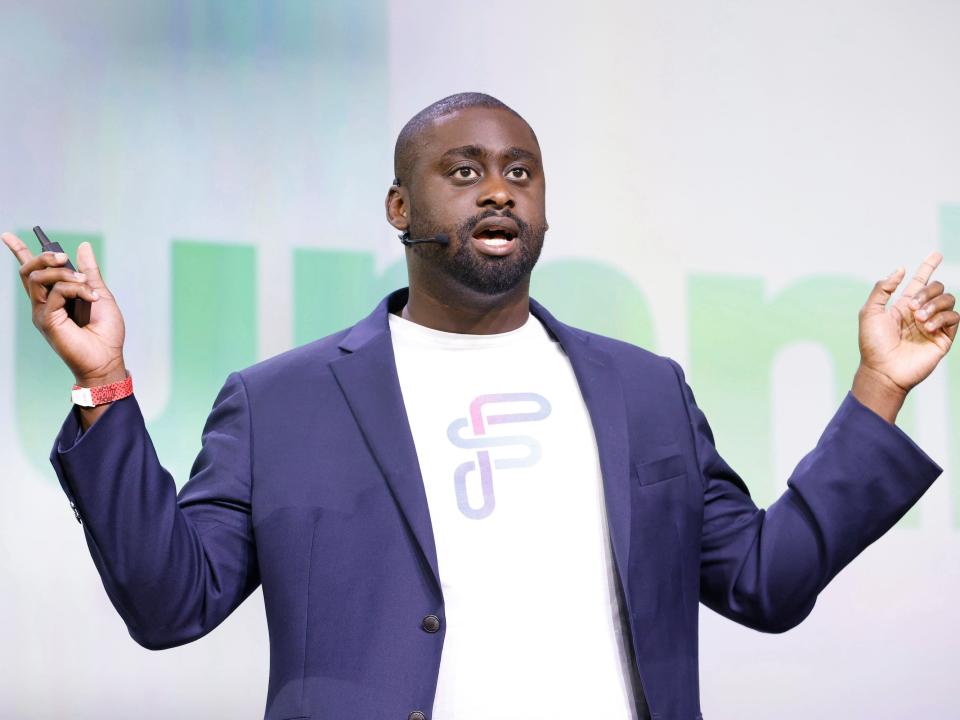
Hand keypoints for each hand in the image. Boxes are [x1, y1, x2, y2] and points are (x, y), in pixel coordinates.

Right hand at [2, 232, 126, 386]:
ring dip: (64, 274)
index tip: (8, 236)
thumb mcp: (99, 294)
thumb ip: (89, 272)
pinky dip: (74, 289)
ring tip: (84, 284)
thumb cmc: (106, 332)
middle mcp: (43, 304)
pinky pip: (54, 293)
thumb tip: (83, 246)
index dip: (19, 252)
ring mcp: (43, 312)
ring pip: (38, 278)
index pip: (31, 272)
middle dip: (44, 256)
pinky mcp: (46, 320)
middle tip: (64, 258)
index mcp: (54, 297)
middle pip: (29, 270)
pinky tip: (89, 298)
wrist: (108, 358)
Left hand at [854, 251, 957, 420]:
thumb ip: (882, 289)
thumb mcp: (869, 312)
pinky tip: (927, 326)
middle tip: (912, 307)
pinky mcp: (944, 338)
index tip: (936, 254)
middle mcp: (921, 313)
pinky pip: (954, 317)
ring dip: (934, 304)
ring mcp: (934, 325)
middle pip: (937, 287)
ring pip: (949, 300)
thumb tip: (900, 270)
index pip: (921, 281)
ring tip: (919, 319)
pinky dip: (942, 317)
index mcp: (904, 306)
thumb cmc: (873, 344)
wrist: (883, 370)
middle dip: (926, 291)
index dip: (928, 267)